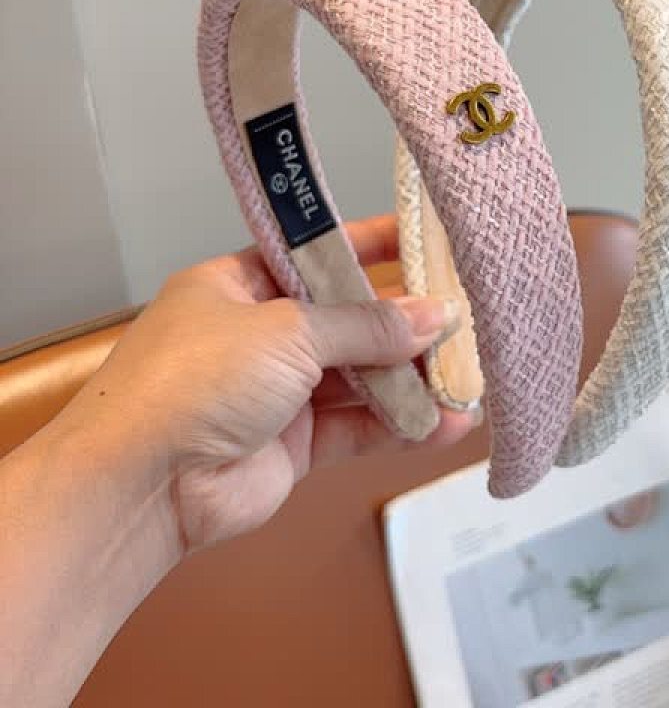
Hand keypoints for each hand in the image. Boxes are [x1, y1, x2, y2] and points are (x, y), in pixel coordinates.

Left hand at [69, 215, 476, 556]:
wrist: (141, 487)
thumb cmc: (200, 379)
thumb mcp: (287, 331)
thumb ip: (367, 326)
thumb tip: (438, 315)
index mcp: (241, 285)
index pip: (317, 252)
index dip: (371, 245)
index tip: (426, 239)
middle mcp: (261, 333)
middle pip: (347, 319)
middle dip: (405, 322)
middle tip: (467, 314)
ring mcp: (278, 392)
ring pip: (360, 377)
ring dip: (412, 379)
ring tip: (470, 374)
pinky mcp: (295, 445)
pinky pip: (358, 427)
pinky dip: (402, 425)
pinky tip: (449, 423)